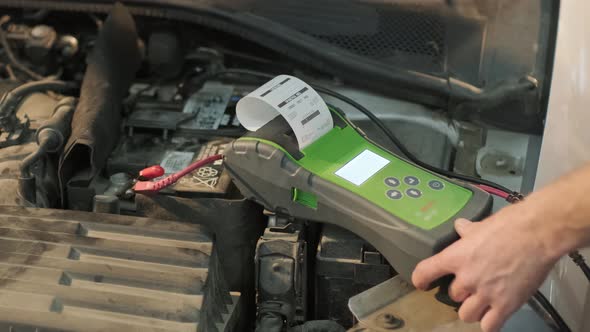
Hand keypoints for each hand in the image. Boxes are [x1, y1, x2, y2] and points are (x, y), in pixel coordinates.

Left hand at [412, 204, 560, 331]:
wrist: (537, 234)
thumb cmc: (509, 225)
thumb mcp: (480, 225)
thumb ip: (467, 231)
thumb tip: (460, 226)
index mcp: (456, 257)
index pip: (425, 272)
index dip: (421, 280)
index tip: (423, 284)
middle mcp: (466, 278)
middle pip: (453, 296)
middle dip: (462, 292)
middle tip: (473, 286)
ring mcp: (486, 294)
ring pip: (466, 315)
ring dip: (473, 310)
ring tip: (482, 303)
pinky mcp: (506, 305)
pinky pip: (489, 326)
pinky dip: (489, 323)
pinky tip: (494, 315)